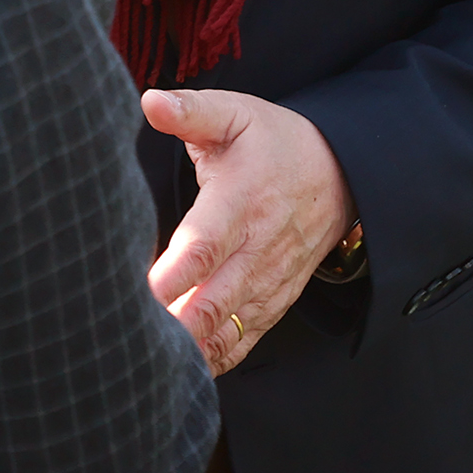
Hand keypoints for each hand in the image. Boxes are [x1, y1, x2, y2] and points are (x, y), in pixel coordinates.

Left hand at [141, 87, 356, 376]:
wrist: (340, 175)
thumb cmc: (273, 142)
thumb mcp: (236, 113)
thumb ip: (192, 110)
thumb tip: (151, 101)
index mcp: (242, 199)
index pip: (206, 244)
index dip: (176, 273)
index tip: (144, 291)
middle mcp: (258, 247)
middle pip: (216, 299)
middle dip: (177, 325)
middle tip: (132, 338)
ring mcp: (269, 279)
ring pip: (229, 328)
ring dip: (192, 348)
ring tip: (146, 361)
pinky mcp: (274, 300)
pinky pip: (245, 339)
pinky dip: (215, 358)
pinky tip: (180, 371)